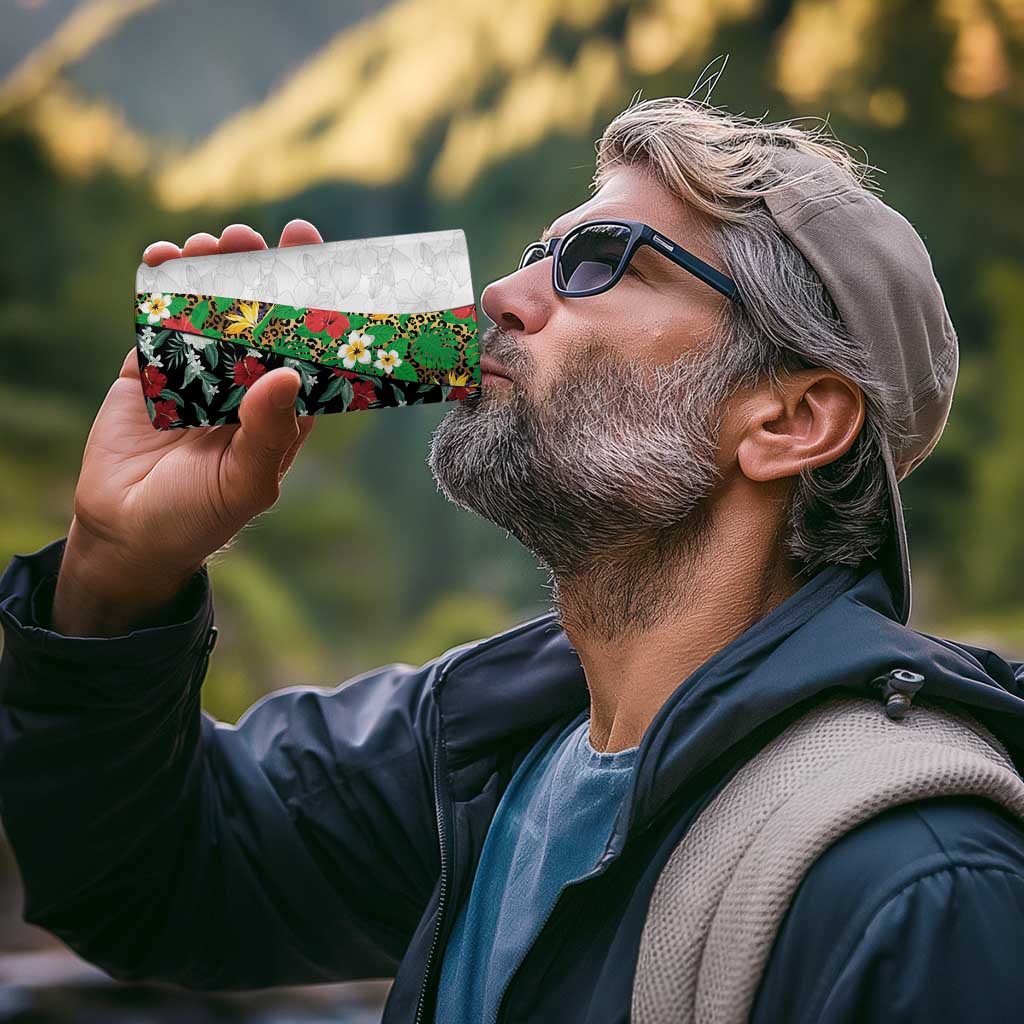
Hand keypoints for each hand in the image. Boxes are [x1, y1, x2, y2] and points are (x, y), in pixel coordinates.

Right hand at [52, 220, 324, 636]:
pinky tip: (165, 258)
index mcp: (279, 408)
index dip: (310, 301)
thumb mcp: (244, 483)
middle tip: (251, 238)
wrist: (127, 535)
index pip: (303, 346)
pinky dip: (160, 287)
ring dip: (211, 272)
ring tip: (210, 245)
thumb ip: (268, 432)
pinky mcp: (149, 370)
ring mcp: (195, 372)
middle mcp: (243, 383)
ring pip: (208, 309)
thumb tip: (286, 374)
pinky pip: (157, 320)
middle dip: (257, 273)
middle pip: (256, 316)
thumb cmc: (199, 517)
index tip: (312, 256)